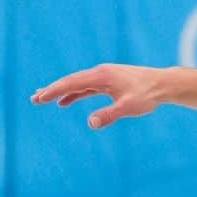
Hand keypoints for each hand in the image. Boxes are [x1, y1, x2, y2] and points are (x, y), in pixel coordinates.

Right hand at [30, 63, 163, 128]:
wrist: (161, 84)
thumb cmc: (146, 95)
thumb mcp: (128, 107)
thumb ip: (109, 115)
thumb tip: (90, 123)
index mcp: (100, 76)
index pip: (71, 83)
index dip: (54, 90)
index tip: (40, 97)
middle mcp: (99, 73)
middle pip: (70, 81)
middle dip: (52, 90)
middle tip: (34, 99)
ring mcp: (103, 77)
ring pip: (77, 84)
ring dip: (61, 91)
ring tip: (44, 99)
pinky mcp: (108, 82)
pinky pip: (87, 87)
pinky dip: (75, 93)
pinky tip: (66, 101)